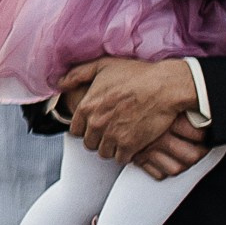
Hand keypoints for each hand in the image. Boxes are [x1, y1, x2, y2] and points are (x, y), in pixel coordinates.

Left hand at [58, 54, 208, 177]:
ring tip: (122, 137)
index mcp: (87, 107)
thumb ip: (78, 74)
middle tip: (112, 131)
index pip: (75, 130)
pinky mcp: (130, 146)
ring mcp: (112, 136)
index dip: (86, 128)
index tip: (97, 124)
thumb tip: (60, 84)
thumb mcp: (103, 66)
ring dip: (112, 147)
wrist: (165, 87)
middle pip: (89, 143)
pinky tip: (133, 143)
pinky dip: (126, 154)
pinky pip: (120, 159)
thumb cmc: (137, 74)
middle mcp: (96, 123)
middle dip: (98, 138)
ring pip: (104, 152)